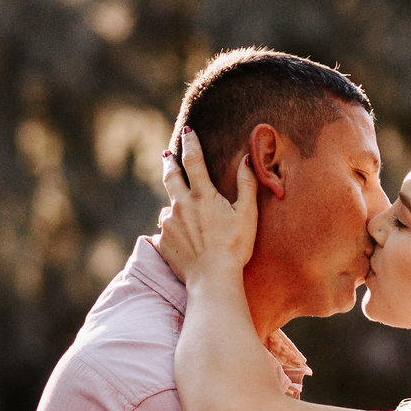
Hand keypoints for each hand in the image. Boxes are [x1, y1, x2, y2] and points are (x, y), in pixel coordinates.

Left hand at [156, 130, 257, 289]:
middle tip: (167, 155)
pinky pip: (166, 230)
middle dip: (169, 163)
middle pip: (171, 176)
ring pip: (169, 207)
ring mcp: (169, 223)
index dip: (191, 143)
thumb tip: (247, 159)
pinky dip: (173, 229)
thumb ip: (247, 184)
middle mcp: (181, 204)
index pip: (193, 160)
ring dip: (174, 204)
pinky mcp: (163, 242)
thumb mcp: (247, 214)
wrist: (212, 279)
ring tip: (182, 210)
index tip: (188, 131)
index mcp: (202, 195)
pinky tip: (181, 237)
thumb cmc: (234, 247)